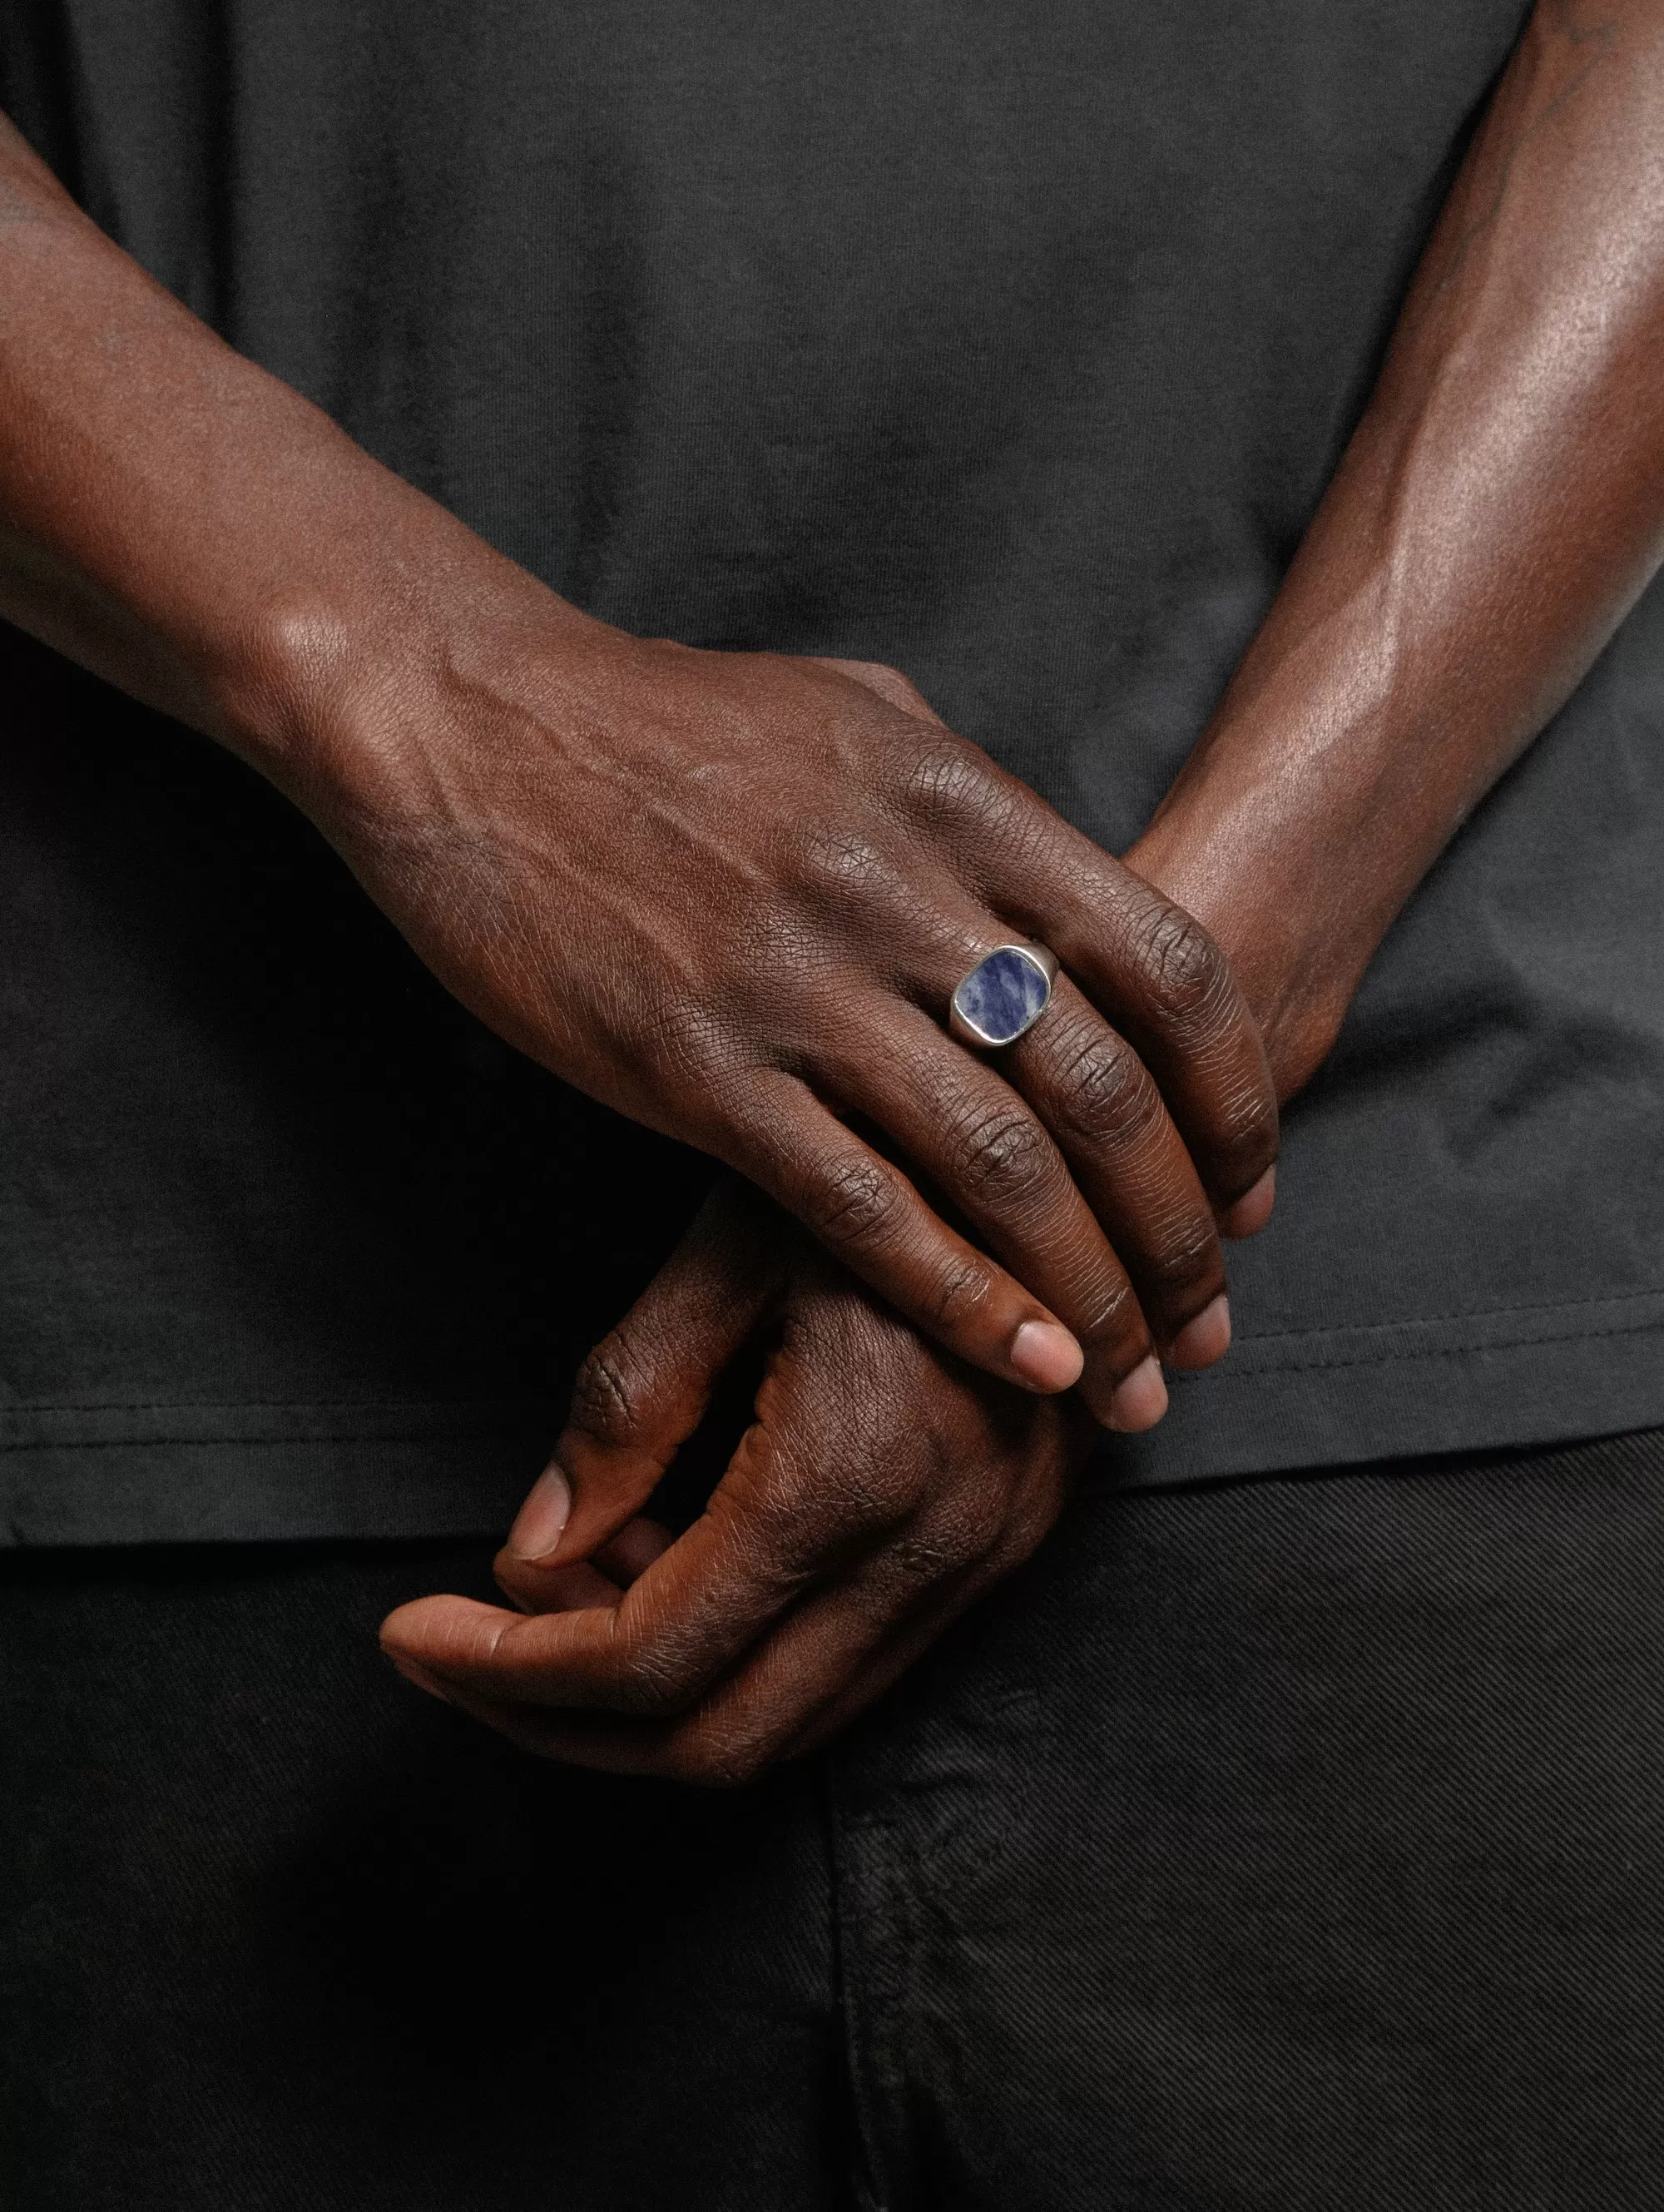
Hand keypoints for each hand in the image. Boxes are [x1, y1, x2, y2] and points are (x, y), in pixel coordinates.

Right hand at [0, 121, 1274, 1424]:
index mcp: (957, 798)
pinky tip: (1024, 1360)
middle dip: (1179, 1229)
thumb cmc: (662, 723)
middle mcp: (899, 891)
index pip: (1165, 966)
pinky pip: (862, 1210)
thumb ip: (971, 806)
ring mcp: (798, 983)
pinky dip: (962, 1300)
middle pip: (1102, 1090)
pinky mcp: (698, 1070)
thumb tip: (1059, 897)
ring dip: (1089, 1289)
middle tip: (1209, 1320)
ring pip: (997, 1167)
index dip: (1235, 1096)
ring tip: (1131, 1374)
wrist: (467, 726)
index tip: (1251, 1187)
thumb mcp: (851, 715)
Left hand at [380, 1179, 1096, 1782]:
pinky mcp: (1007, 1549)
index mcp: (851, 1475)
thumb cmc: (886, 1157)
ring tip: (563, 1577)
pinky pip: (851, 1667)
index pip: (649, 1659)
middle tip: (458, 1653)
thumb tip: (531, 1553)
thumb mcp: (730, 1249)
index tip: (409, 1632)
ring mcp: (986, 1563)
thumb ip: (628, 1405)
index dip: (506, 1672)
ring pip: (789, 1726)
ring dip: (651, 1692)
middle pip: (718, 1741)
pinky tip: (672, 1549)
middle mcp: (933, 1551)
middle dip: (561, 1721)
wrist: (1069, 1136)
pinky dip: (739, 1650)